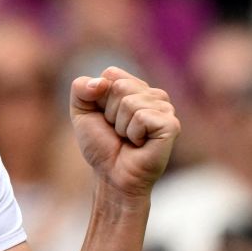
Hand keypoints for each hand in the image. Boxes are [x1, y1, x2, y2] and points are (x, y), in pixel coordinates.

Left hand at [69, 67, 178, 198]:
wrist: (112, 176)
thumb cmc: (101, 146)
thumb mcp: (81, 112)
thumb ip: (80, 88)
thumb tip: (100, 82)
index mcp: (135, 87)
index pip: (111, 74)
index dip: (100, 98)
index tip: (105, 118)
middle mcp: (153, 94)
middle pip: (120, 87)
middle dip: (110, 113)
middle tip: (118, 132)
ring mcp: (165, 108)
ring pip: (130, 102)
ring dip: (121, 126)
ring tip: (129, 139)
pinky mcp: (171, 125)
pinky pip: (142, 117)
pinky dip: (133, 134)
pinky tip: (140, 144)